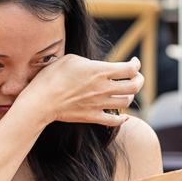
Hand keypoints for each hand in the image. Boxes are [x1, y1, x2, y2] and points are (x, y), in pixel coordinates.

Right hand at [17, 54, 143, 126]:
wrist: (42, 101)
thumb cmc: (52, 76)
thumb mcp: (70, 59)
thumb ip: (89, 62)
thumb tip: (97, 67)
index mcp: (100, 71)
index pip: (130, 68)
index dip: (136, 64)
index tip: (134, 62)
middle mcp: (103, 88)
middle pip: (134, 86)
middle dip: (139, 80)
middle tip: (136, 77)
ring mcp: (99, 104)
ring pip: (126, 102)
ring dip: (130, 96)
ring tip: (126, 92)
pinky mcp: (92, 117)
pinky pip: (114, 121)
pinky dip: (122, 119)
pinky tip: (124, 116)